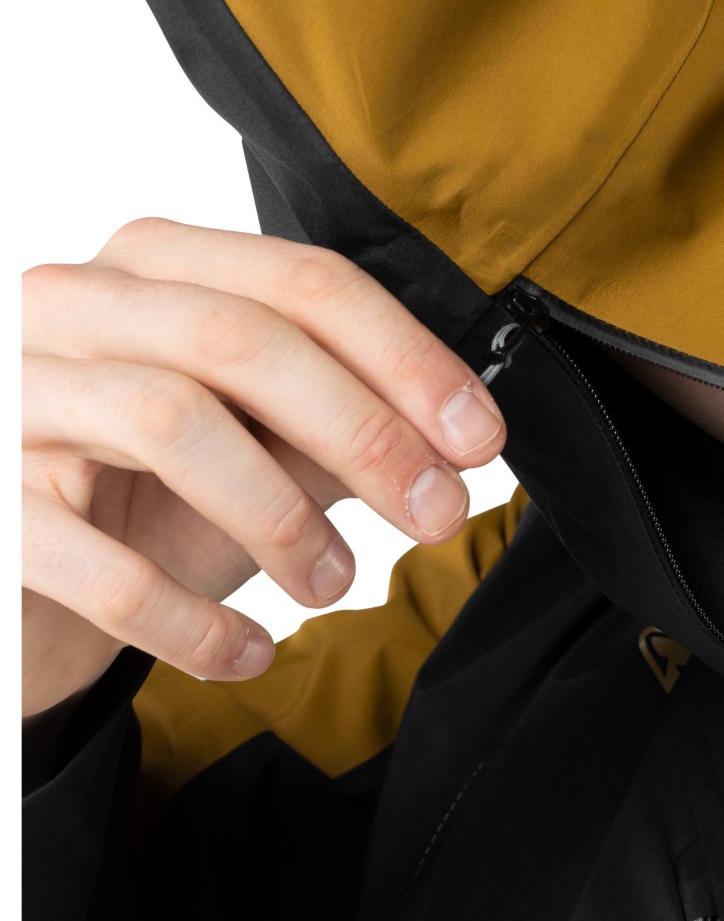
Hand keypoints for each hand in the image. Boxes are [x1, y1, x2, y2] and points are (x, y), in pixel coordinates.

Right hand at [21, 217, 506, 715]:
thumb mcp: (260, 453)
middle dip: (363, 430)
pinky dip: (190, 617)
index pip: (301, 282)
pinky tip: (246, 652)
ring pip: (169, 418)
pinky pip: (94, 559)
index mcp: (157, 268)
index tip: (480, 439)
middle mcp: (74, 303)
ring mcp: (14, 393)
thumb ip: (338, 430)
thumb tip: (453, 443)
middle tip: (438, 513)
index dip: (406, 360)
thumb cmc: (150, 501)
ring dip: (280, 514)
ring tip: (335, 582)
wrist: (27, 583)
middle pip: (242, 338)